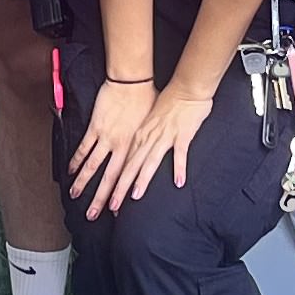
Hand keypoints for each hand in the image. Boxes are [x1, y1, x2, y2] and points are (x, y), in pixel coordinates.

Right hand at [65, 76, 162, 215]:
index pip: (126, 177)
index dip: (120, 195)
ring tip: (75, 196)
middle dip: (100, 198)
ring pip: (92, 166)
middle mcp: (120, 146)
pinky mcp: (95, 127)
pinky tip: (70, 171)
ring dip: (82, 182)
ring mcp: (106, 137)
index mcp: (135, 147)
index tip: (116, 211)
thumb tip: (151, 151)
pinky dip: (76, 160)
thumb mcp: (153, 124)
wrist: (132, 81)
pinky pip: (84, 148)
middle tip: (92, 215)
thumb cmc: (147, 98)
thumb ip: (148, 140)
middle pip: (108, 178)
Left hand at [84, 86, 214, 219]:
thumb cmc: (169, 101)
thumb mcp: (149, 119)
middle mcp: (148, 138)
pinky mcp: (182, 134)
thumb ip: (143, 136)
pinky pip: (180, 154)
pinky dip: (179, 168)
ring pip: (150, 161)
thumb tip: (137, 151)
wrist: (186, 87)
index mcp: (139, 135)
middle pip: (131, 166)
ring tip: (135, 196)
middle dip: (120, 188)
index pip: (123, 163)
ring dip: (142, 179)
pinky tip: (178, 182)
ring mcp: (165, 136)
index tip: (108, 199)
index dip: (114, 183)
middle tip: (113, 207)